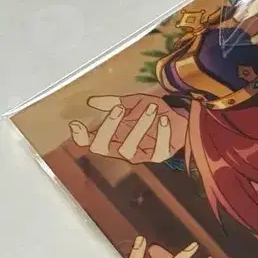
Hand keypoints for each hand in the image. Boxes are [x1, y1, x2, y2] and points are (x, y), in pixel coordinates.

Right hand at [69, 94, 187, 162]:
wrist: (181, 118)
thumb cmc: (153, 112)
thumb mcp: (134, 102)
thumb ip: (114, 102)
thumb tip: (92, 101)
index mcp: (114, 138)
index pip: (92, 142)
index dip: (82, 137)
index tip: (75, 124)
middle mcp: (123, 149)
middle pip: (105, 147)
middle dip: (109, 127)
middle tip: (119, 108)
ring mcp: (140, 154)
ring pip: (129, 148)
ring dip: (139, 127)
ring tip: (151, 108)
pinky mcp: (159, 155)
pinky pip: (157, 148)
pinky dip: (161, 133)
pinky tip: (164, 120)